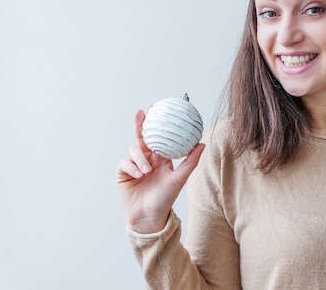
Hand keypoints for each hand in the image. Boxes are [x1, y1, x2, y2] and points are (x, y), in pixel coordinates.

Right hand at [116, 109, 204, 233]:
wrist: (149, 218)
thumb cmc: (165, 199)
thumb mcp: (179, 179)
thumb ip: (190, 161)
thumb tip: (202, 143)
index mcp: (161, 158)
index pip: (158, 136)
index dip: (156, 123)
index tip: (157, 108)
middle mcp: (147, 159)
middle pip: (142, 137)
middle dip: (140, 124)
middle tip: (141, 113)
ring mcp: (134, 166)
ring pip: (133, 150)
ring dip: (140, 158)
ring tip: (146, 171)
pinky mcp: (124, 174)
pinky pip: (125, 163)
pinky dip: (132, 167)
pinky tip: (139, 175)